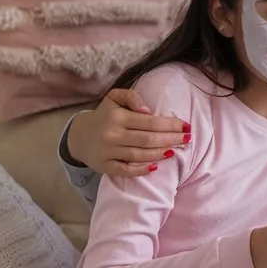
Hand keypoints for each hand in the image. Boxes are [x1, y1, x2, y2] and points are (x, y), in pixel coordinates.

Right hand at [66, 89, 187, 177]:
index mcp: (117, 117)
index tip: (186, 126)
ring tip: (175, 150)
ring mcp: (108, 152)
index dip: (171, 125)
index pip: (151, 122)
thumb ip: (132, 97)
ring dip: (161, 154)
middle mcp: (113, 135)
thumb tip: (149, 111)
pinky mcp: (105, 166)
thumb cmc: (105, 115)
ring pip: (140, 155)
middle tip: (187, 139)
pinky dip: (142, 170)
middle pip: (149, 140)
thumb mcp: (114, 98)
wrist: (79, 135)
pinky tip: (156, 167)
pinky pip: (126, 170)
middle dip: (172, 139)